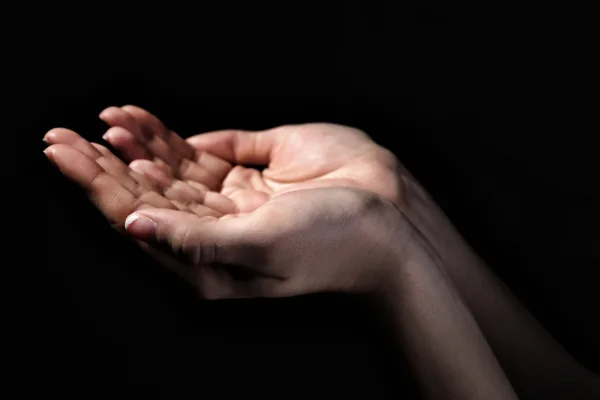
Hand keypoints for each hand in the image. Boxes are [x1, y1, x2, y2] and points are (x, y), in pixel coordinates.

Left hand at [42, 125, 407, 297]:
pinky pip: (199, 150)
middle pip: (146, 194)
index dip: (100, 188)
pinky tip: (140, 123)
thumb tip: (135, 226)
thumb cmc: (333, 243)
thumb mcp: (262, 246)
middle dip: (102, 166)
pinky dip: (169, 135)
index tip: (65, 156)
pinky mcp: (250, 168)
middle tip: (60, 138)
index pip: (140, 219)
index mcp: (209, 261)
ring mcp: (231, 197)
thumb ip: (198, 240)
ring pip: (168, 169)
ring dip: (133, 145)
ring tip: (102, 122)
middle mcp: (213, 230)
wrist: (390, 219)